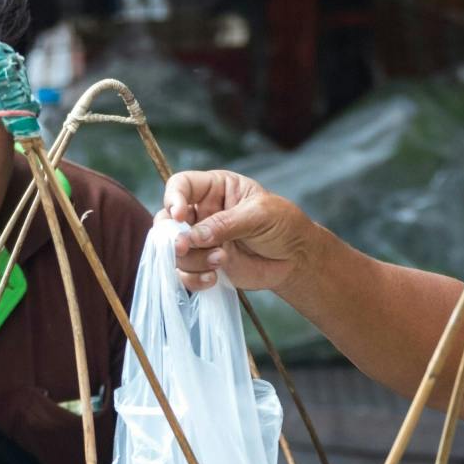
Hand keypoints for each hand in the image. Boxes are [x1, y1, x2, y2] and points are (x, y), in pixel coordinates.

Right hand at [161, 169, 320, 293]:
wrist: (296, 258)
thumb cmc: (283, 224)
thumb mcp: (259, 214)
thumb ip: (225, 224)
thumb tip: (192, 237)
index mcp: (214, 188)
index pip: (181, 185)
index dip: (173, 198)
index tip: (179, 215)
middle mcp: (202, 213)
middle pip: (167, 221)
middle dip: (172, 236)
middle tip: (183, 247)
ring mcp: (201, 241)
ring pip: (175, 251)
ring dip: (192, 260)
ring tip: (221, 260)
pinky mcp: (205, 265)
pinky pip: (185, 274)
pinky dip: (194, 279)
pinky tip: (213, 278)